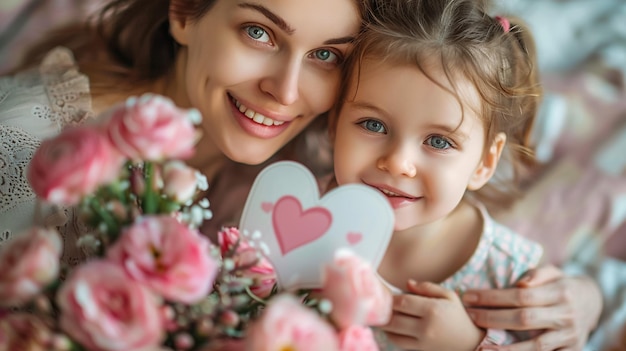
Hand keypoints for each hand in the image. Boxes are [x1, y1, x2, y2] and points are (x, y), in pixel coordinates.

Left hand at [381, 280, 484, 350]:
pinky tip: (391, 327)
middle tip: (378, 305)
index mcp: (433, 309)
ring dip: (384, 324)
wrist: (471, 343)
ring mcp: (423, 341)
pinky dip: (391, 335)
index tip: (386, 295)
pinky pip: (399, 343)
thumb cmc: (459, 317)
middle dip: (383, 311)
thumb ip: (427, 287)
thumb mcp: (449, 296)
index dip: (390, 298)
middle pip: (393, 318)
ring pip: (392, 333)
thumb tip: (407, 283)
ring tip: (381, 315)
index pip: (402, 302)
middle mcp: (426, 327)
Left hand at [462, 265, 602, 350]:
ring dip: (507, 349)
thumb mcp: (554, 272)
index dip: (493, 298)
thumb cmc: (562, 285)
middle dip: (492, 318)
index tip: (469, 296)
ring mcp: (570, 337)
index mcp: (561, 293)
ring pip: (535, 346)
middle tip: (470, 315)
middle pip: (524, 320)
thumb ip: (537, 273)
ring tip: (482, 349)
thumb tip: (520, 283)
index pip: (521, 296)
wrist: (593, 303)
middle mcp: (567, 316)